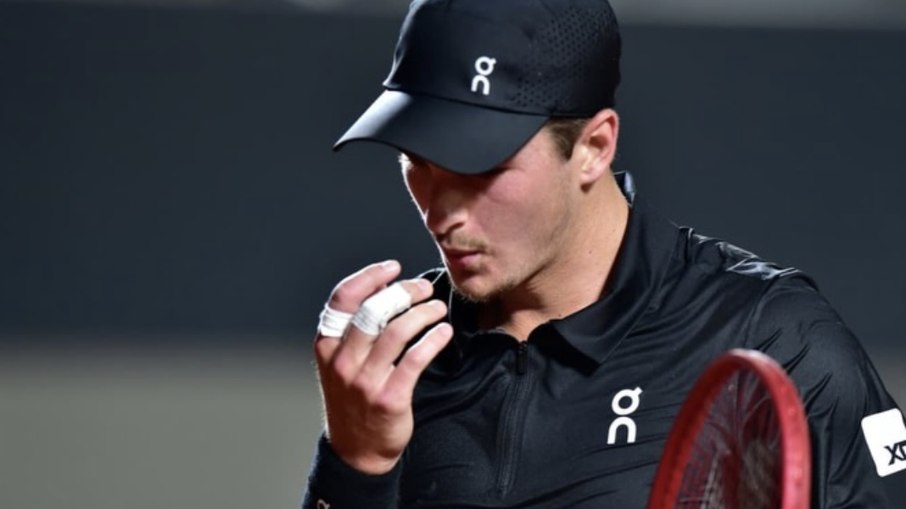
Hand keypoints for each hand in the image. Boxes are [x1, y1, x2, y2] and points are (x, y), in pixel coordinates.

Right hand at [313, 260, 452, 474]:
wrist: (357, 450)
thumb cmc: (353, 398)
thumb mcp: (339, 363)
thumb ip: (353, 330)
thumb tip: (385, 288)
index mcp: (327, 346)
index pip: (343, 299)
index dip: (369, 276)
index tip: (394, 267)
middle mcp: (342, 362)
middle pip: (374, 310)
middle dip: (404, 292)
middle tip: (424, 288)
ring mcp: (364, 381)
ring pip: (397, 331)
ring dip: (423, 313)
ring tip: (438, 308)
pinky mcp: (389, 398)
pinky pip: (415, 359)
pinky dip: (433, 340)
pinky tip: (444, 332)